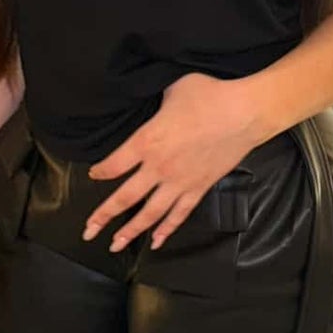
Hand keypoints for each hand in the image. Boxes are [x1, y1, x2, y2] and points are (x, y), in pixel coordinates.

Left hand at [82, 72, 266, 252]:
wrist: (245, 113)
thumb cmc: (209, 95)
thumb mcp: (171, 88)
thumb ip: (152, 98)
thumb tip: (142, 92)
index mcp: (147, 141)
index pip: (113, 165)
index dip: (99, 172)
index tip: (93, 174)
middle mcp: (159, 167)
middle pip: (124, 198)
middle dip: (103, 216)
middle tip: (88, 231)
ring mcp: (179, 182)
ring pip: (149, 214)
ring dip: (130, 231)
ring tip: (115, 245)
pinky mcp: (198, 188)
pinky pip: (179, 215)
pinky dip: (166, 230)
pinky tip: (156, 242)